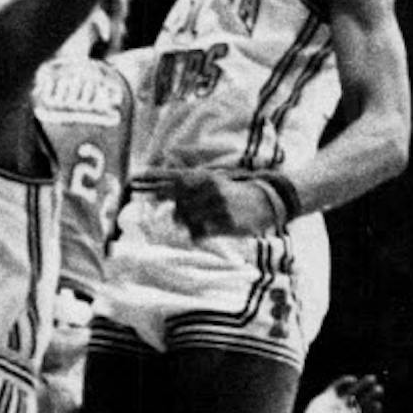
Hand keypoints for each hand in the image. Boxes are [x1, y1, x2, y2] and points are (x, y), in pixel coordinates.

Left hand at [154, 171, 274, 238]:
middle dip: (178, 213)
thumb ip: (189, 184)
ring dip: (188, 225)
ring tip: (198, 223)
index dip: (161, 188)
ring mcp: (220, 207)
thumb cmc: (232, 193)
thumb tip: (158, 190)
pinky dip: (197, 234)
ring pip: (189, 220)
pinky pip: (200, 233)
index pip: (177, 181)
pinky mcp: (228, 224)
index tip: (148, 191)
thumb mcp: (213, 181)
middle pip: (180, 205)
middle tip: (184, 217)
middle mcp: (212, 190)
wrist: (264, 202)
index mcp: (207, 178)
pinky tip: (205, 231)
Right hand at [294, 374, 383, 412]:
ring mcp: (338, 402)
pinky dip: (344, 381)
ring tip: (372, 379)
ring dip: (362, 385)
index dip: (374, 408)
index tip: (378, 404)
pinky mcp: (328, 395)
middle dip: (371, 395)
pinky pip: (337, 386)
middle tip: (379, 389)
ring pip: (352, 391)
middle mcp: (347, 410)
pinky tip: (352, 379)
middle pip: (362, 400)